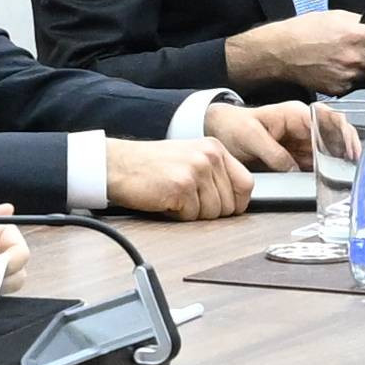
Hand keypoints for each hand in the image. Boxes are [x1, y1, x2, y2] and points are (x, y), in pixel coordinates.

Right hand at [94, 136, 249, 221]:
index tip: (222, 207)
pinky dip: (178, 216)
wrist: (118, 164)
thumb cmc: (151, 166)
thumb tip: (237, 202)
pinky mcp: (182, 185)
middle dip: (210, 212)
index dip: (236, 203)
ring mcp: (196, 170)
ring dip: (193, 214)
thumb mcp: (190, 159)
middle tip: (188, 201)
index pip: (246, 184)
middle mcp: (209, 156)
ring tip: (176, 199)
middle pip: (230, 204)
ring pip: (213, 213)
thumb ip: (216, 175)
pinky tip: (166, 201)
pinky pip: (192, 216)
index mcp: (215, 149)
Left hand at [202, 92, 337, 173]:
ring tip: (349, 176)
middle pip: (335, 134)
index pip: (328, 120)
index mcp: (295, 114)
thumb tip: (291, 168)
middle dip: (348, 149)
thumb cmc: (234, 126)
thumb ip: (273, 153)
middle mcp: (304, 126)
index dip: (342, 134)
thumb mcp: (251, 137)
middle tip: (354, 167)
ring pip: (331, 150)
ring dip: (340, 162)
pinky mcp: (298, 156)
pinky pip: (319, 163)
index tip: (349, 150)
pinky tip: (334, 180)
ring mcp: (302, 141)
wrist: (222, 131)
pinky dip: (328, 171)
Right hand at [220, 12, 364, 97]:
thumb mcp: (338, 16)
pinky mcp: (340, 89)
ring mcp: (348, 76)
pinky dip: (354, 76)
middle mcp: (354, 58)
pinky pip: (356, 83)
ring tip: (353, 56)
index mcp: (356, 36)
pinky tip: (340, 67)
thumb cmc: (305, 31)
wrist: (280, 53)